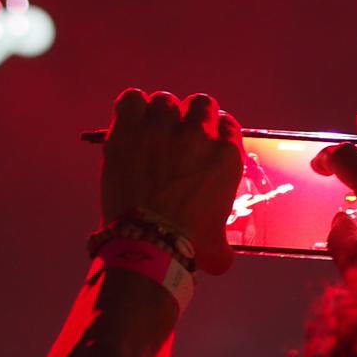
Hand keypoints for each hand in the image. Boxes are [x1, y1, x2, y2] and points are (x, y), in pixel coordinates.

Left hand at [100, 89, 243, 274]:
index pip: (227, 125)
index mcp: (225, 157)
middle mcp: (198, 136)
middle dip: (191, 117)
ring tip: (152, 132)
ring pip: (165, 100)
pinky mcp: (129, 130)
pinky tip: (130, 124)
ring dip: (160, 114)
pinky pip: (132, 99)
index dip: (215, 131)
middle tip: (179, 137)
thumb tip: (222, 257)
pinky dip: (132, 109)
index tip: (205, 142)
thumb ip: (222, 243)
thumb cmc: (187, 244)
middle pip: (200, 104)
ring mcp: (162, 129)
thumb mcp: (218, 246)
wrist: (149, 242)